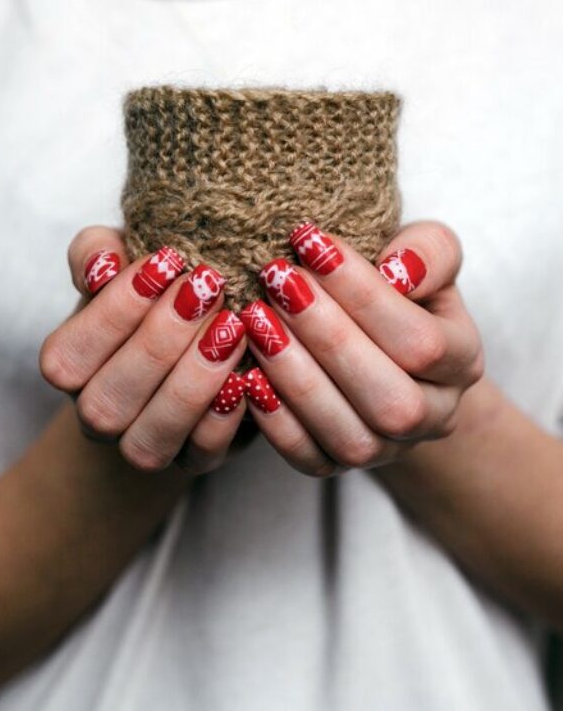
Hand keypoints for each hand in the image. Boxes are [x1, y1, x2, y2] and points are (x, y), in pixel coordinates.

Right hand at [39, 226, 250, 474]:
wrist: (190, 343)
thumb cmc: (150, 295)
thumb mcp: (121, 260)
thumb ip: (98, 251)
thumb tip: (103, 264)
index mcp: (70, 368)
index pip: (68, 355)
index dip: (114, 311)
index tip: (165, 262)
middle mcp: (98, 416)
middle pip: (107, 401)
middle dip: (159, 342)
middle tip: (206, 290)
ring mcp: (145, 445)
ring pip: (150, 439)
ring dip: (192, 382)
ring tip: (231, 328)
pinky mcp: (195, 460)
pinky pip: (202, 455)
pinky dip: (223, 419)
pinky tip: (246, 375)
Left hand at [238, 220, 483, 476]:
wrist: (380, 347)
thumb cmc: (398, 292)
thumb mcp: (424, 259)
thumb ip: (427, 252)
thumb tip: (399, 268)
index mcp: (461, 363)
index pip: (421, 342)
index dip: (364, 295)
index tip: (311, 243)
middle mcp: (434, 417)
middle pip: (389, 397)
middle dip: (327, 336)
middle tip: (278, 281)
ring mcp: (387, 449)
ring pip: (350, 436)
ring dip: (296, 377)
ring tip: (257, 320)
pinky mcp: (338, 466)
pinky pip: (310, 460)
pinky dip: (276, 421)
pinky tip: (248, 374)